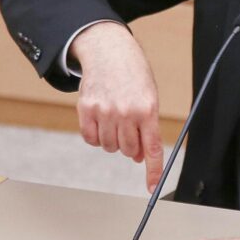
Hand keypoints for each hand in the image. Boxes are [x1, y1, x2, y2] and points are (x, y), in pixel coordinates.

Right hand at [71, 22, 164, 190]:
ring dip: (114, 140)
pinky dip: (96, 137)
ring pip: (109, 147)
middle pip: (128, 151)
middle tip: (130, 130)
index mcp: (148, 109)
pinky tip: (101, 121)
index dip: (153, 171)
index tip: (153, 188)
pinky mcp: (86, 109)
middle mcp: (126, 112)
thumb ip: (147, 127)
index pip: (152, 148)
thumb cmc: (134, 76)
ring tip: (116, 119)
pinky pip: (90, 139)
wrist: (109, 52)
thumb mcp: (149, 97)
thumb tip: (140, 156)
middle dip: (131, 147)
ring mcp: (104, 111)